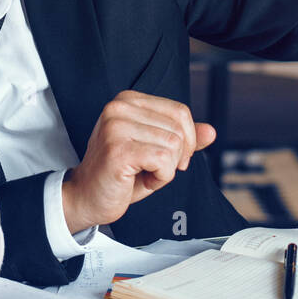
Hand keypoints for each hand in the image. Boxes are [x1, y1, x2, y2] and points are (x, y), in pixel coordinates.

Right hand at [61, 90, 216, 232]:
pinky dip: (161, 178)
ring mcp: (116, 127)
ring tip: (143, 173)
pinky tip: (141, 180)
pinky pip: (164, 161)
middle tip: (152, 169)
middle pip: (179, 129)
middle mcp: (119, 107)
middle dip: (176, 157)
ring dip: (166, 169)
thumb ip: (183, 139)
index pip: (180, 111)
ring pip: (174, 145)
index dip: (187, 139)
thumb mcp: (156, 151)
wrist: (86, 198)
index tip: (172, 158)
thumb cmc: (120, 174)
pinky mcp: (118, 150)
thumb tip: (211, 131)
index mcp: (128, 100)